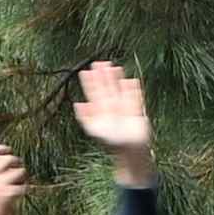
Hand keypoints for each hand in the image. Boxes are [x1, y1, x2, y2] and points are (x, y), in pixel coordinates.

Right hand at [0, 139, 33, 214]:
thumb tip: (5, 155)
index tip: (6, 149)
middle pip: (4, 158)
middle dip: (14, 161)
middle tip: (18, 166)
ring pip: (16, 170)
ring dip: (21, 176)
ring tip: (19, 183)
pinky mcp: (6, 193)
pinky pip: (22, 184)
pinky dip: (23, 188)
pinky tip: (19, 193)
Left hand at [72, 58, 154, 174]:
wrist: (130, 151)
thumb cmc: (111, 143)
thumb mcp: (94, 130)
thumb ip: (86, 117)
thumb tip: (77, 104)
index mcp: (100, 112)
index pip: (93, 94)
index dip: (89, 83)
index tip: (85, 71)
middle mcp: (111, 108)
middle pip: (106, 88)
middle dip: (102, 76)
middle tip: (99, 63)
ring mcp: (124, 109)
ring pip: (119, 90)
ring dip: (116, 79)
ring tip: (114, 67)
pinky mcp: (136, 111)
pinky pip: (134, 97)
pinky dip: (133, 90)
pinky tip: (130, 81)